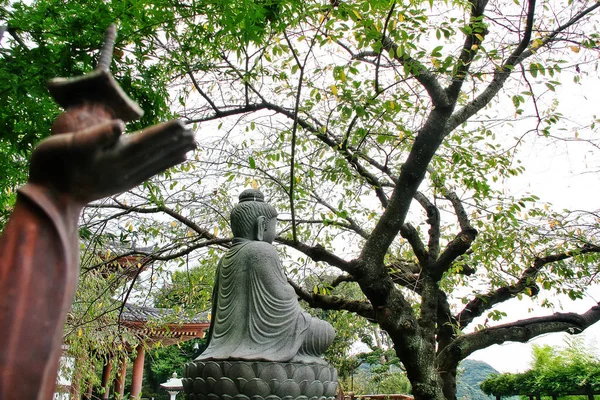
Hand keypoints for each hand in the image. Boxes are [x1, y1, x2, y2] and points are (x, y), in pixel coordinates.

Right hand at [29, 119, 195, 202]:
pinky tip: (176, 159)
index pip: (146, 140)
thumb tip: (120, 126)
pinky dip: (165, 164)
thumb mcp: (67, 145)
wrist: (49, 199)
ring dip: (175, 152)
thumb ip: (96, 136)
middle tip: (195, 133)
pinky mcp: (121, 183)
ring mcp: (125, 177)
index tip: (184, 123)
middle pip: (156, 151)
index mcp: (115, 155)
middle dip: (176, 141)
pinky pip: (150, 171)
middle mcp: (125, 167)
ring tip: (193, 144)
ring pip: (156, 162)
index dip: (165, 131)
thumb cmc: (53, 166)